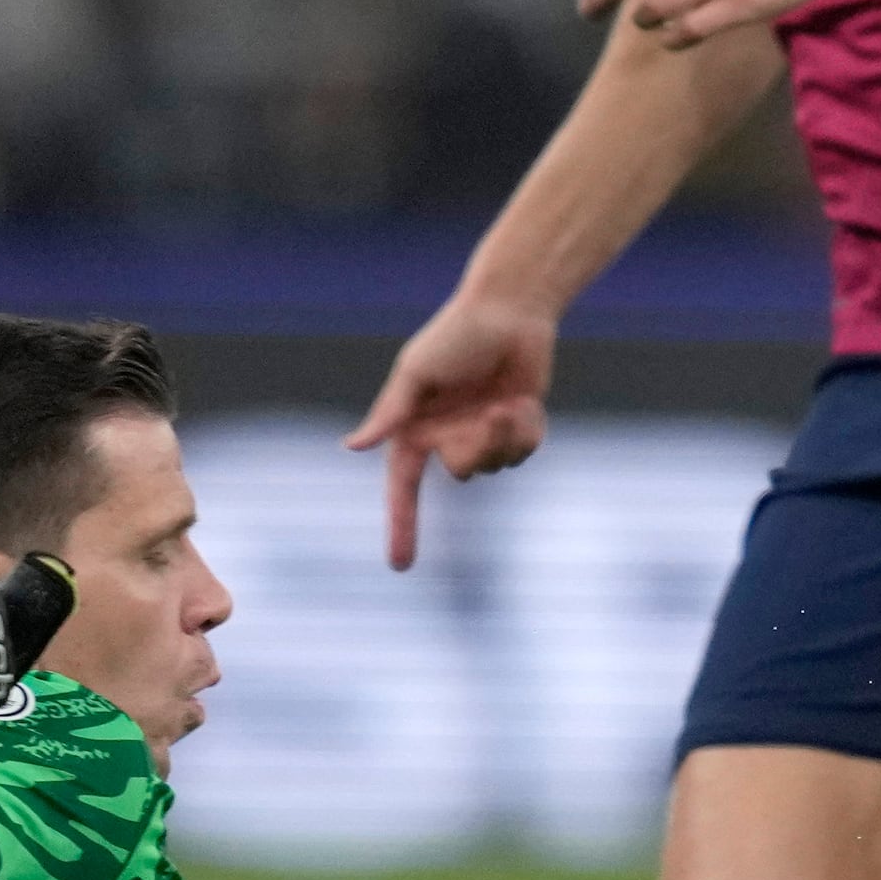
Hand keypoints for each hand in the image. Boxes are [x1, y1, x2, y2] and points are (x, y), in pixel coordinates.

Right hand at [345, 292, 560, 570]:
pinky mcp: (515, 428)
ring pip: (499, 464)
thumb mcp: (416, 372)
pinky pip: (524, 452)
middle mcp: (446, 438)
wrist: (510, 313)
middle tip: (489, 411)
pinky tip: (525, 402)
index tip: (401, 566)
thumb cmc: (455, 336)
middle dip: (480, 446)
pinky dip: (528, 430)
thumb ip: (390, 413)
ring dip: (507, 434)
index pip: (402, 490)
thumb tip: (352, 447)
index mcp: (415, 430)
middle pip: (465, 473)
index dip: (402, 527)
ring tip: (508, 400)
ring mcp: (482, 435)